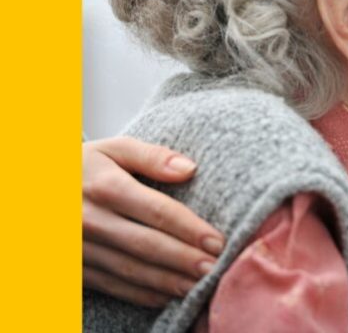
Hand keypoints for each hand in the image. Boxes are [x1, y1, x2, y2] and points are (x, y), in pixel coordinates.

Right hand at [83, 137, 224, 306]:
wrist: (31, 189)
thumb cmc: (82, 166)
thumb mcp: (113, 149)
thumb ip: (152, 156)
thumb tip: (189, 169)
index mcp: (103, 186)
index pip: (156, 211)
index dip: (190, 228)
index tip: (218, 241)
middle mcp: (89, 219)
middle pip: (146, 244)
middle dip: (185, 260)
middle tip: (216, 269)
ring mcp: (77, 247)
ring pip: (130, 270)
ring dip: (167, 281)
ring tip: (199, 286)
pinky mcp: (70, 267)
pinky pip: (110, 285)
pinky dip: (141, 294)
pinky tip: (167, 296)